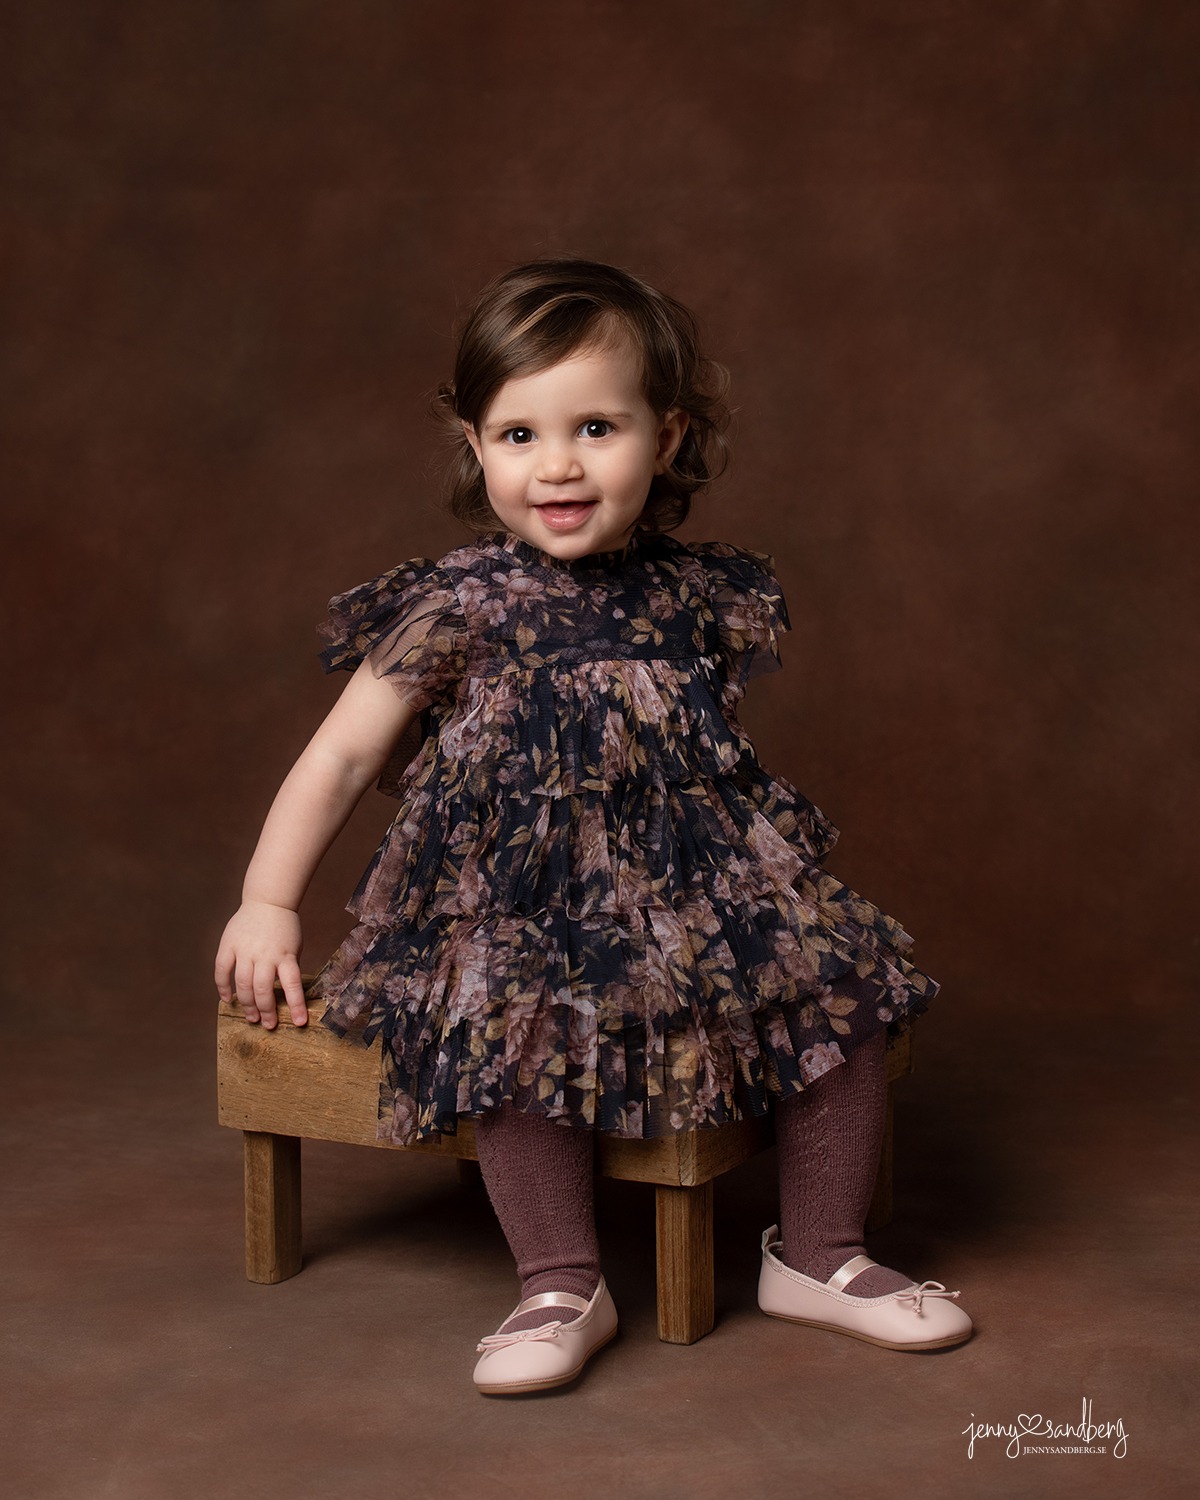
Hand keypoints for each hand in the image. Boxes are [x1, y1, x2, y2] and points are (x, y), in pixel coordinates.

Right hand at [214, 901, 308, 1028]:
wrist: (267, 901)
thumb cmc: (284, 928)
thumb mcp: (294, 948)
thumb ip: (287, 969)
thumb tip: (284, 997)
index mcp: (286, 955)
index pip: (293, 984)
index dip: (296, 1005)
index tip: (299, 1023)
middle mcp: (265, 954)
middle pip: (263, 989)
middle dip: (266, 1011)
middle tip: (268, 1025)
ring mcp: (245, 950)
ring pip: (242, 984)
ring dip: (246, 1005)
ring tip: (251, 1018)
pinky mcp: (229, 944)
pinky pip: (222, 970)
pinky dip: (222, 987)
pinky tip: (228, 1000)